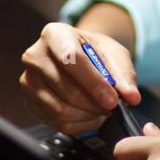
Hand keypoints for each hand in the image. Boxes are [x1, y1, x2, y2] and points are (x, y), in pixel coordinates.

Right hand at [18, 22, 140, 134]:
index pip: (70, 60)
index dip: (93, 83)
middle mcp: (35, 56)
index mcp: (54, 34)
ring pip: (61, 110)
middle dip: (95, 104)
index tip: (113, 99)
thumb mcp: (114, 54)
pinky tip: (90, 115)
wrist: (77, 57)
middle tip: (113, 107)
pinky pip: (57, 123)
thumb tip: (131, 96)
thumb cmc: (93, 52)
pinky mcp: (29, 102)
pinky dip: (79, 124)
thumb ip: (124, 74)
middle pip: (66, 90)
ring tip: (102, 109)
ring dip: (89, 116)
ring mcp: (28, 81)